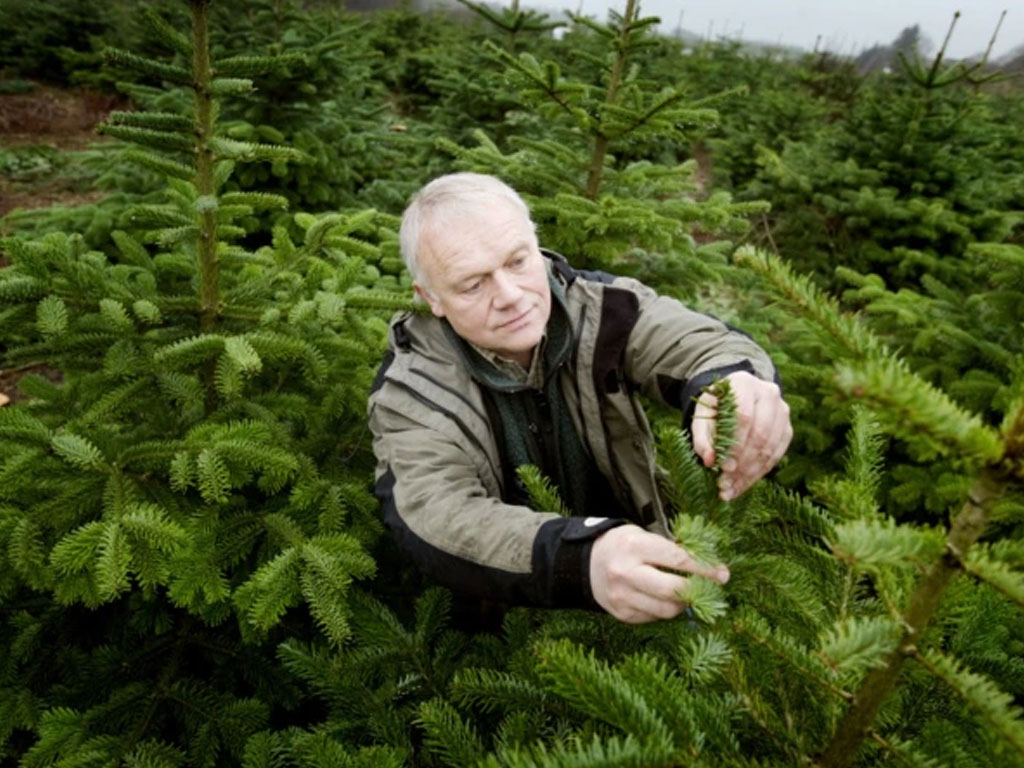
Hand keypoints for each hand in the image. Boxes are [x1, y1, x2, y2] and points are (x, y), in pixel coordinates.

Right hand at [589, 525, 729, 623]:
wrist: (585, 564)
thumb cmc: (621, 545)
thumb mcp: (641, 535)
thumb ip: (668, 548)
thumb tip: (705, 564)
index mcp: (633, 547)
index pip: (677, 559)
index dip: (704, 568)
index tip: (722, 573)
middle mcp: (625, 573)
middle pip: (672, 590)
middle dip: (697, 590)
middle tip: (712, 588)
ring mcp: (622, 597)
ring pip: (666, 610)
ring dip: (683, 603)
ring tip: (687, 593)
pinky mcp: (622, 614)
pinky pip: (654, 618)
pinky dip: (665, 610)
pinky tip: (664, 599)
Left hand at [691, 370, 791, 500]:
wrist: (736, 398)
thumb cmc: (716, 406)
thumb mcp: (703, 415)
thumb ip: (703, 437)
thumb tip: (709, 461)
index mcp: (744, 383)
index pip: (743, 416)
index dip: (734, 444)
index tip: (722, 466)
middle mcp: (768, 393)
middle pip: (760, 433)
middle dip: (742, 462)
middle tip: (724, 482)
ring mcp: (782, 411)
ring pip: (769, 447)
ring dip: (749, 472)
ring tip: (729, 489)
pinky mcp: (787, 428)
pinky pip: (776, 454)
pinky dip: (758, 473)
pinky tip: (741, 485)